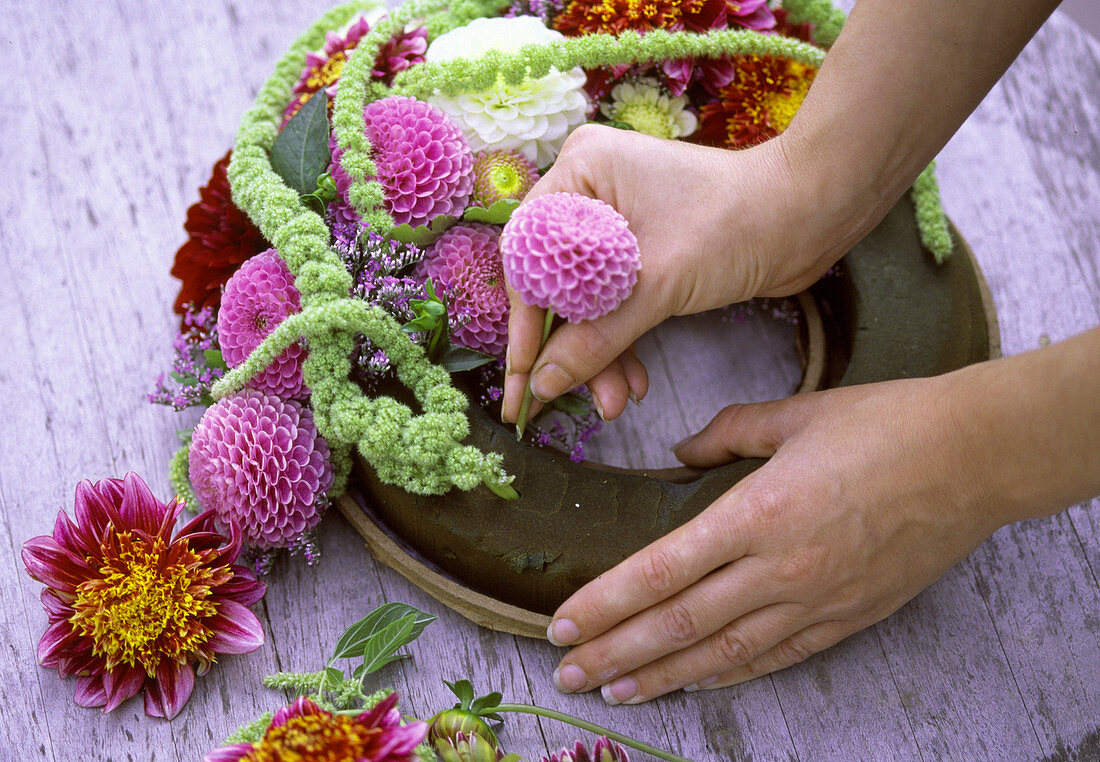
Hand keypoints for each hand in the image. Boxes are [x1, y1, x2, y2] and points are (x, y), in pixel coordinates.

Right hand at [501, 124, 853, 423]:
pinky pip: (613, 302)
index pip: (528, 258)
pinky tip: (634, 383)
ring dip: (598, 356)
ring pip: (585, 301)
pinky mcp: (643, 249)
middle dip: (566, 350)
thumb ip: (595, 338)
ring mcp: (616, 220)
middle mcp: (589, 191)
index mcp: (580, 172)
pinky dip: (621, 343)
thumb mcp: (656, 286)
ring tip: (615, 404)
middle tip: (551, 409)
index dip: (524, 326)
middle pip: (554, 284)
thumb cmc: (737, 225)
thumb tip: (542, 385)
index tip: (522, 382)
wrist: (812, 214)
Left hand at [544, 373, 1006, 702]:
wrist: (973, 459)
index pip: (661, 571)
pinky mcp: (847, 618)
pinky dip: (728, 673)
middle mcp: (780, 569)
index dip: (605, 604)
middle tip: (567, 672)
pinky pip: (776, 658)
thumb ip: (725, 434)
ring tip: (615, 690)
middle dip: (615, 652)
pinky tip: (694, 680)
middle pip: (678, 624)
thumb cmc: (884, 426)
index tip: (561, 624)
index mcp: (758, 513)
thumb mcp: (793, 414)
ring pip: (722, 653)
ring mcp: (816, 602)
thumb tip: (681, 453)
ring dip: (661, 675)